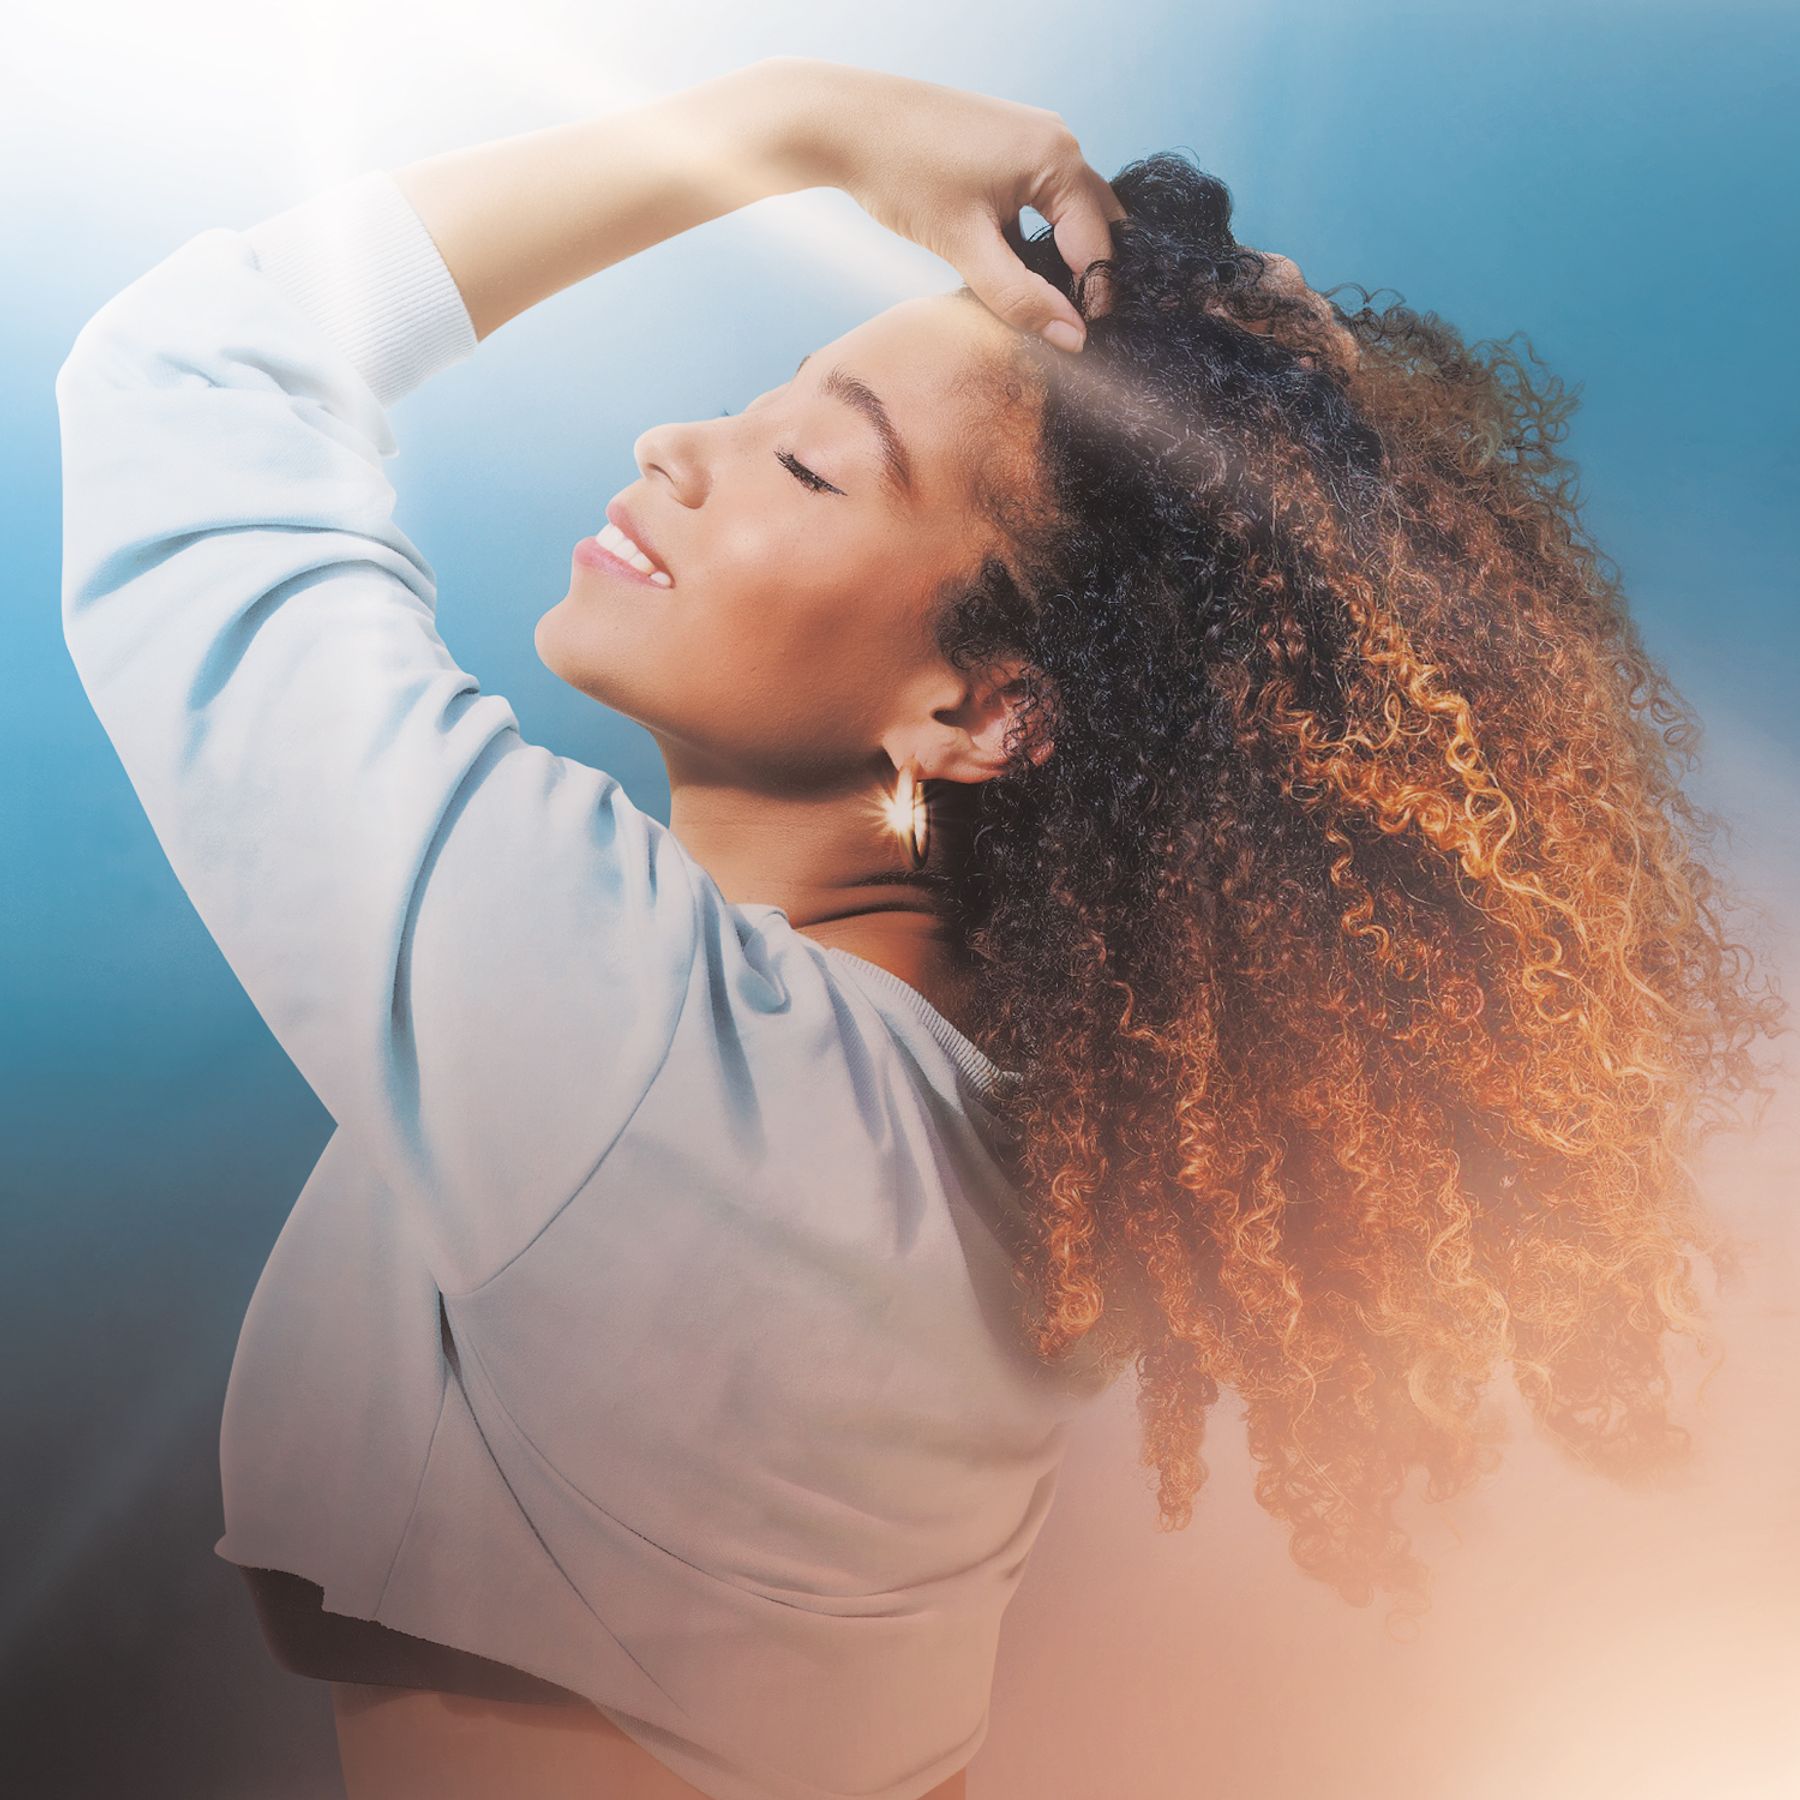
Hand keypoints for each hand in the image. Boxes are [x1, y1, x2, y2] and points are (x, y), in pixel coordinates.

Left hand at [768, 57, 1125, 351]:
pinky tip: (1015, 269)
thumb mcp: (965, 245)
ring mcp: (1035, 139)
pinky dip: (1040, 237)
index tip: (1077, 342)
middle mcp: (1059, 141)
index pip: (1098, 245)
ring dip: (1064, 258)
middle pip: (1097, 225)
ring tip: (1040, 304)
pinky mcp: (1010, 147)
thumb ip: (1020, 297)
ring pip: (1071, 213)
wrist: (847, 122)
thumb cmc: (902, 173)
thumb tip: (1073, 339)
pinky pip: (1045, 200)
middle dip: (1088, 276)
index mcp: (1059, 159)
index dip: (1092, 298)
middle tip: (1065, 326)